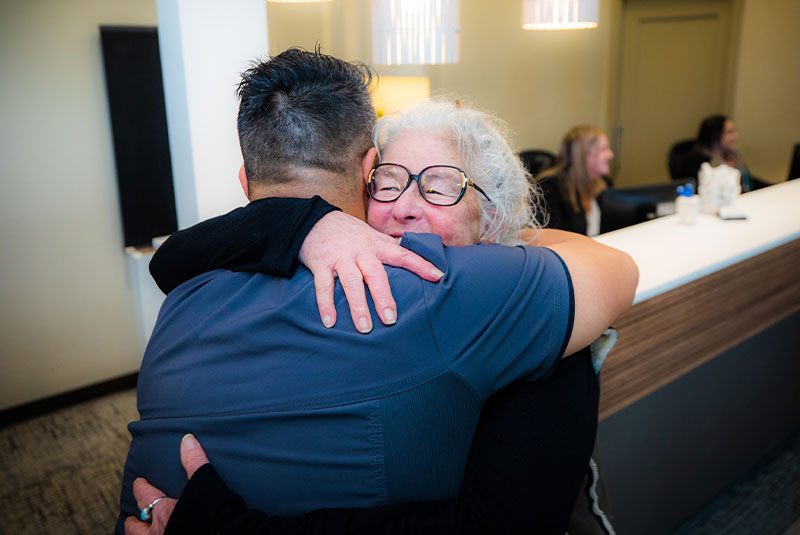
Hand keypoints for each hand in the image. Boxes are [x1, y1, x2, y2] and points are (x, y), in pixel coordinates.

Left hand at [124, 434, 210, 534]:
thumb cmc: (213, 512)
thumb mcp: (204, 481)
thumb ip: (194, 461)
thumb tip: (187, 439)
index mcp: (164, 512)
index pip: (146, 496)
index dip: (141, 488)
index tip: (139, 482)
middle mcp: (159, 532)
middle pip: (136, 529)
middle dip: (132, 522)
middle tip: (130, 518)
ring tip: (140, 534)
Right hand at [299, 212, 442, 332]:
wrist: (312, 220)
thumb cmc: (348, 231)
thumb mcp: (371, 234)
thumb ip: (390, 246)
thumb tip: (414, 256)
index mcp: (375, 245)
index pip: (402, 254)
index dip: (420, 264)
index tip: (438, 276)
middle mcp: (360, 251)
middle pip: (375, 274)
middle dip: (383, 297)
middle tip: (391, 319)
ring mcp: (340, 258)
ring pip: (351, 283)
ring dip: (357, 306)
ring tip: (365, 328)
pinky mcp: (320, 264)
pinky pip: (323, 287)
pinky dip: (325, 305)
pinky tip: (330, 322)